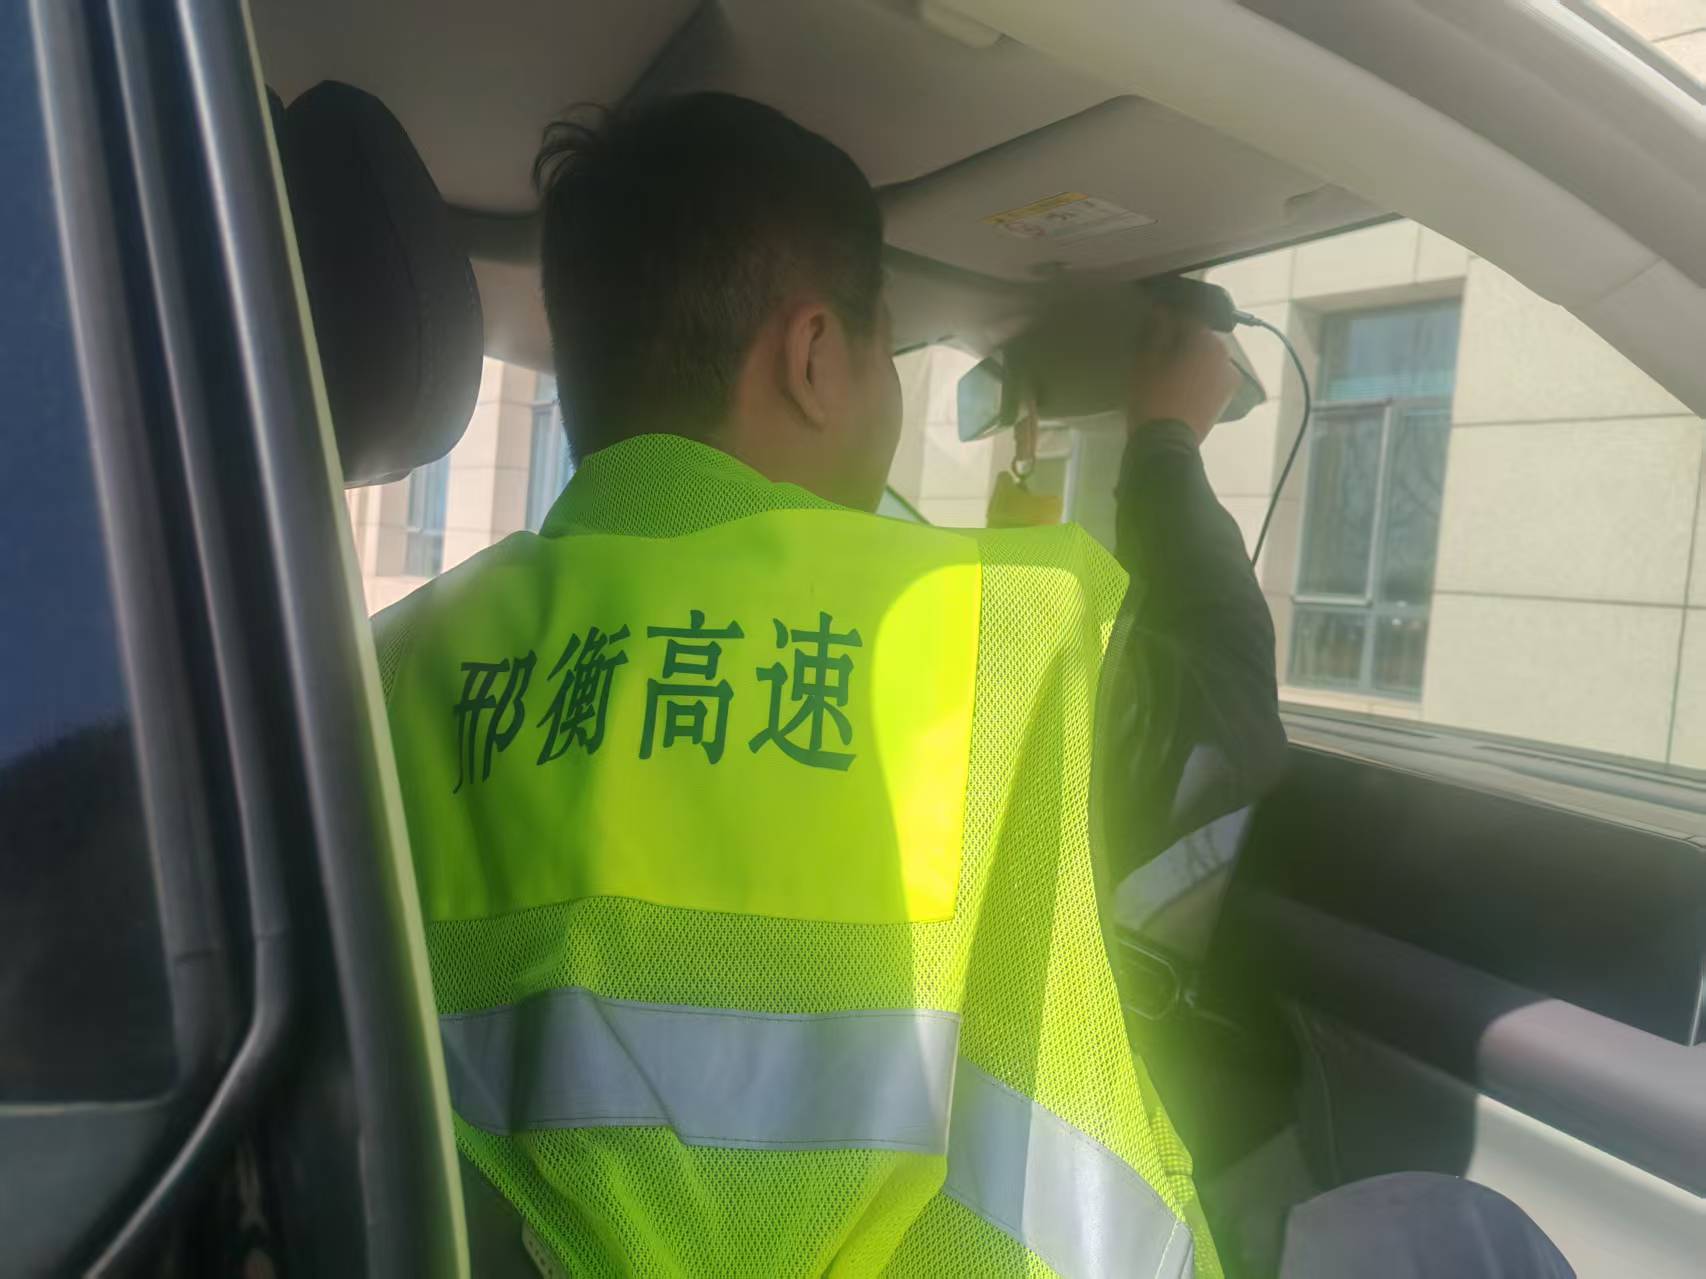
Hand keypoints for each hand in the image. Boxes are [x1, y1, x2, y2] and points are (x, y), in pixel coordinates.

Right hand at [1126, 308, 1239, 444]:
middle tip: (1162, 346)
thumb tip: (1162, 311)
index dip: (1171, 316)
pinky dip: (1199, 375)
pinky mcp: (1225, 398)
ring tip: (1171, 367)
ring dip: (1193, 358)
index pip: (1189, 317)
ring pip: (1208, 358)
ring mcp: (1229, 378)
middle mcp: (1225, 355)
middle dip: (1185, 338)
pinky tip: (1182, 383)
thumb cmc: (1153, 397)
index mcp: (1207, 340)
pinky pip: (1211, 377)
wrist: (1167, 444)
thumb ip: (1157, 331)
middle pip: (1202, 339)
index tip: (1157, 320)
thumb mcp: (1147, 360)